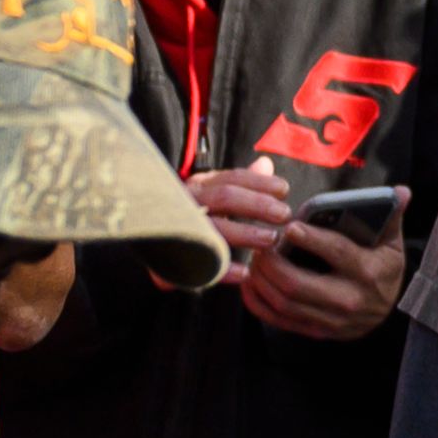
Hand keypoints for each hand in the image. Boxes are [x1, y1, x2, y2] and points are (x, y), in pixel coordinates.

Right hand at [169, 158, 291, 285]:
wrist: (152, 243)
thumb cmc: (194, 217)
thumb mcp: (216, 196)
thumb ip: (242, 184)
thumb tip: (266, 163)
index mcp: (199, 186)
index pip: (231, 178)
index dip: (259, 183)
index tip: (285, 190)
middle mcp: (186, 202)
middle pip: (225, 197)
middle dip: (257, 204)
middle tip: (284, 215)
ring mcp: (178, 229)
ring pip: (214, 227)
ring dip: (245, 233)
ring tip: (270, 240)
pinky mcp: (170, 260)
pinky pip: (200, 263)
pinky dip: (223, 269)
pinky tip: (245, 273)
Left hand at [241, 207, 406, 341]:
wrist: (386, 310)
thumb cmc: (384, 266)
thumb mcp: (392, 241)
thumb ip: (393, 215)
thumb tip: (403, 191)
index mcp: (369, 272)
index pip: (337, 253)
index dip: (311, 239)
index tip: (289, 226)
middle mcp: (349, 301)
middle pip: (299, 285)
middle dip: (273, 263)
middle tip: (261, 242)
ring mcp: (331, 322)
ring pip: (285, 304)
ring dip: (262, 281)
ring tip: (254, 259)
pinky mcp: (316, 333)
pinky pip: (279, 321)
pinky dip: (259, 304)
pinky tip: (249, 284)